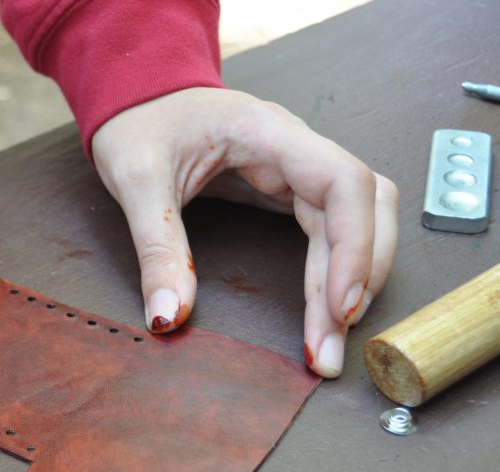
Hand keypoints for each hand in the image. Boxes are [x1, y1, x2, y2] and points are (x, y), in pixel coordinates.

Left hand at [91, 87, 397, 377]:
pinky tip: (323, 309)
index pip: (343, 183)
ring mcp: (295, 168)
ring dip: (351, 281)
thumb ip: (156, 249)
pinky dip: (330, 272)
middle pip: (364, 209)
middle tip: (330, 346)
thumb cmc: (138, 123)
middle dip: (358, 279)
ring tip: (329, 340)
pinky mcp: (286, 189)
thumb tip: (168, 315)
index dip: (355, 247)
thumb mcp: (137, 182)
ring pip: (354, 222)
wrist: (135, 97)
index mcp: (267, 132)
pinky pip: (328, 230)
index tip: (340, 307)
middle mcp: (295, 148)